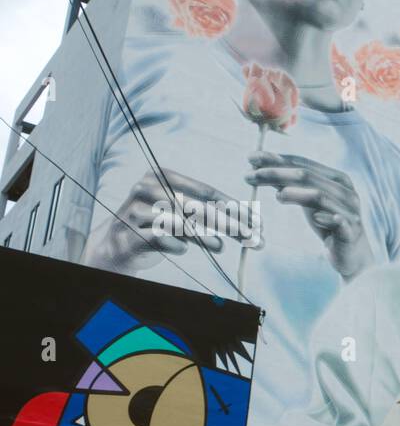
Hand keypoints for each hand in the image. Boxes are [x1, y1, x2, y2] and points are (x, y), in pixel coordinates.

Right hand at [84, 169, 249, 270]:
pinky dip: (175, 245)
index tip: (257, 223)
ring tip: (221, 247)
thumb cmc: (156, 225)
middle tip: (251, 239)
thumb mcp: (181, 213)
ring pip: (180, 223)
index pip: (207, 192)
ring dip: (205, 237)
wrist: (117, 244)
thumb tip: (249, 221)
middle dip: (229, 225)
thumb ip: (208, 212)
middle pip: (198, 208)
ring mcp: (135, 211)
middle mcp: (147, 189)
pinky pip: (159, 239)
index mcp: (162, 175)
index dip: (234, 208)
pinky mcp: (129, 235)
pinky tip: (183, 250)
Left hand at [246, 151, 372, 279]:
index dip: (276, 159)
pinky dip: (326, 218)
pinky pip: (338, 222)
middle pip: (307, 176)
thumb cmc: (328, 225)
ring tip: (276, 196)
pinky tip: (315, 218)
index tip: (251, 158)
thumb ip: (291, 185)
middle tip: (250, 175)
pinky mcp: (351, 231)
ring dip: (296, 194)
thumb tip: (263, 166)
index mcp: (336, 179)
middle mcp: (345, 191)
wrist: (352, 255)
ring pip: (320, 196)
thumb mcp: (309, 202)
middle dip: (276, 173)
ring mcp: (350, 210)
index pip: (303, 163)